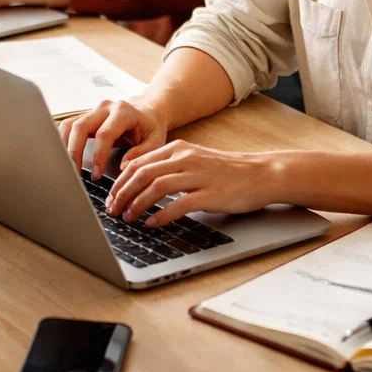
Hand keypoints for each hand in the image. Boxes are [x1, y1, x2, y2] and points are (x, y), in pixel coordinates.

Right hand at [59, 97, 168, 180]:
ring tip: (68, 168)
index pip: (104, 133)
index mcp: (123, 111)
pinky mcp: (85, 116)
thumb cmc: (150, 128)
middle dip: (75, 152)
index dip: (98, 155)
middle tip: (75, 173)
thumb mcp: (156, 141)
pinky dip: (64, 141)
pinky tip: (65, 157)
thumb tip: (123, 166)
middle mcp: (105, 108)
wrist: (147, 113)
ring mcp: (93, 110)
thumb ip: (142, 154)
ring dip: (66, 147)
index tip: (96, 175)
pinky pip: (68, 126)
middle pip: (81, 126)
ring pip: (71, 125)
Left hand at [105, 141, 276, 226]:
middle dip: (122, 194)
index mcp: (177, 148)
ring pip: (156, 187)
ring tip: (127, 217)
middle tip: (112, 210)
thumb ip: (167, 166)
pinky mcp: (210, 194)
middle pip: (142, 174)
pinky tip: (151, 223)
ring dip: (137, 204)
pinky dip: (161, 215)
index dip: (119, 181)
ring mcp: (198, 175)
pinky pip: (179, 204)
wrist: (260, 174)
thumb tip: (137, 182)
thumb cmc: (225, 171)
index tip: (110, 197)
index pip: (138, 162)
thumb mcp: (192, 160)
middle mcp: (185, 158)